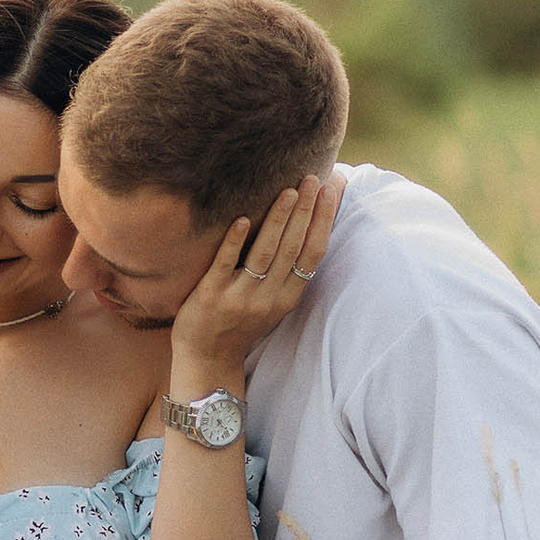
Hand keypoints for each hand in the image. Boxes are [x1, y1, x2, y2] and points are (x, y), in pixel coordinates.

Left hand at [171, 173, 344, 372]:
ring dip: (279, 220)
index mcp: (287, 298)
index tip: (333, 190)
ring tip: (289, 191)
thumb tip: (302, 230)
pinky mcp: (210, 297)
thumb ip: (286, 272)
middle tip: (314, 178)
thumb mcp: (272, 303)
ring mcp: (239, 298)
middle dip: (307, 211)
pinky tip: (244, 219)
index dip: (324, 221)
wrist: (206, 360)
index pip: (312, 254)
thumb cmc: (240, 324)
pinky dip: (235, 242)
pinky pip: (225, 265)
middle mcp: (268, 298)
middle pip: (293, 249)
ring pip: (265, 254)